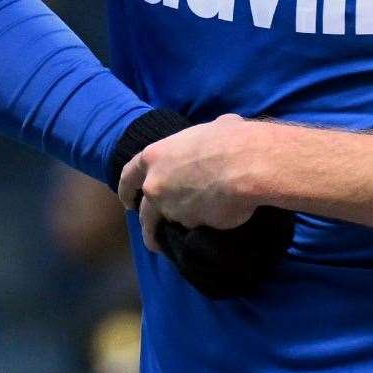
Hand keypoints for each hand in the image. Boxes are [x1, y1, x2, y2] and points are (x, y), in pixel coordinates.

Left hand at [111, 110, 292, 297]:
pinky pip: (186, 232)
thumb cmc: (231, 140)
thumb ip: (206, 136)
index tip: (127, 201)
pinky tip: (196, 236)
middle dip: (144, 220)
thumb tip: (222, 127)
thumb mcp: (214, 127)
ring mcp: (169, 207)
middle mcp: (155, 184)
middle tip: (149, 228)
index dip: (126, 189)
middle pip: (143, 208)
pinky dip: (189, 235)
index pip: (129, 175)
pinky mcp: (189, 225)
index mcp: (154, 156)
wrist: (247, 167)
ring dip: (157, 236)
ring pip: (159, 226)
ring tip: (161, 245)